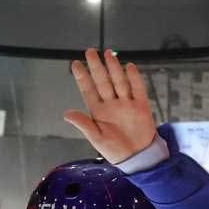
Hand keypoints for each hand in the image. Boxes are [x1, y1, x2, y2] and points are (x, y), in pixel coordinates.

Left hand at [65, 48, 156, 163]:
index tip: (75, 64)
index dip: (82, 77)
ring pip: (119, 81)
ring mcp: (126, 103)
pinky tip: (129, 66)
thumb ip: (84, 124)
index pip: (88, 90)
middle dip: (97, 66)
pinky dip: (134, 78)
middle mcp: (111, 104)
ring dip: (114, 68)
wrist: (138, 157)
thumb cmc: (115, 150)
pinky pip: (137, 89)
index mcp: (98, 111)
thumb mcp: (96, 139)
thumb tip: (67, 114)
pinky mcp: (141, 106)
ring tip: (108, 54)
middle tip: (90, 52)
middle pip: (103, 81)